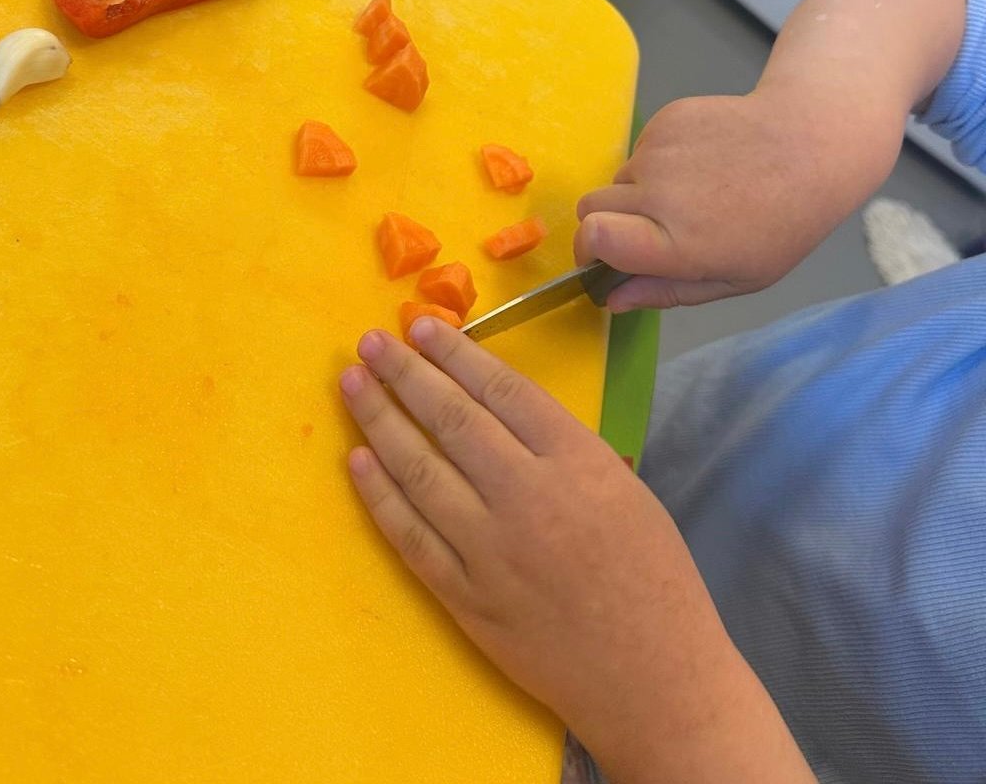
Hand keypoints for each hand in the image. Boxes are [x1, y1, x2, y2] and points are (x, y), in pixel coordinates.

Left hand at [339, 319, 813, 782]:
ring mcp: (490, 550)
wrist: (653, 679)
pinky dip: (380, 496)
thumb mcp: (624, 487)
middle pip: (451, 419)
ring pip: (419, 470)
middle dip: (404, 373)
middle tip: (369, 342)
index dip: (455, 353)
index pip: (501, 389)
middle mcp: (527, 497)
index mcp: (577, 462)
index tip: (421, 327)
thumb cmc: (652, 577)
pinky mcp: (465, 598)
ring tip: (352, 384)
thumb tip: (492, 402)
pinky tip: (357, 461)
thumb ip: (561, 445)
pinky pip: (410, 537)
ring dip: (379, 421)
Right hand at [577, 0, 975, 312]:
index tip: (602, 257)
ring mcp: (659, 152)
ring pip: (620, 178)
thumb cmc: (782, 223)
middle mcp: (658, 194)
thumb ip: (666, 291)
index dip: (587, 249)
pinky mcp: (665, 119)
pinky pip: (641, 148)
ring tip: (696, 191)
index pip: (592, 237)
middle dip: (607, 222)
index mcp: (676, 242)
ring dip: (641, 190)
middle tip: (652, 228)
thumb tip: (612, 299)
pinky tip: (705, 162)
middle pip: (590, 208)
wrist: (814, 141)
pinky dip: (660, 160)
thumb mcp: (735, 278)